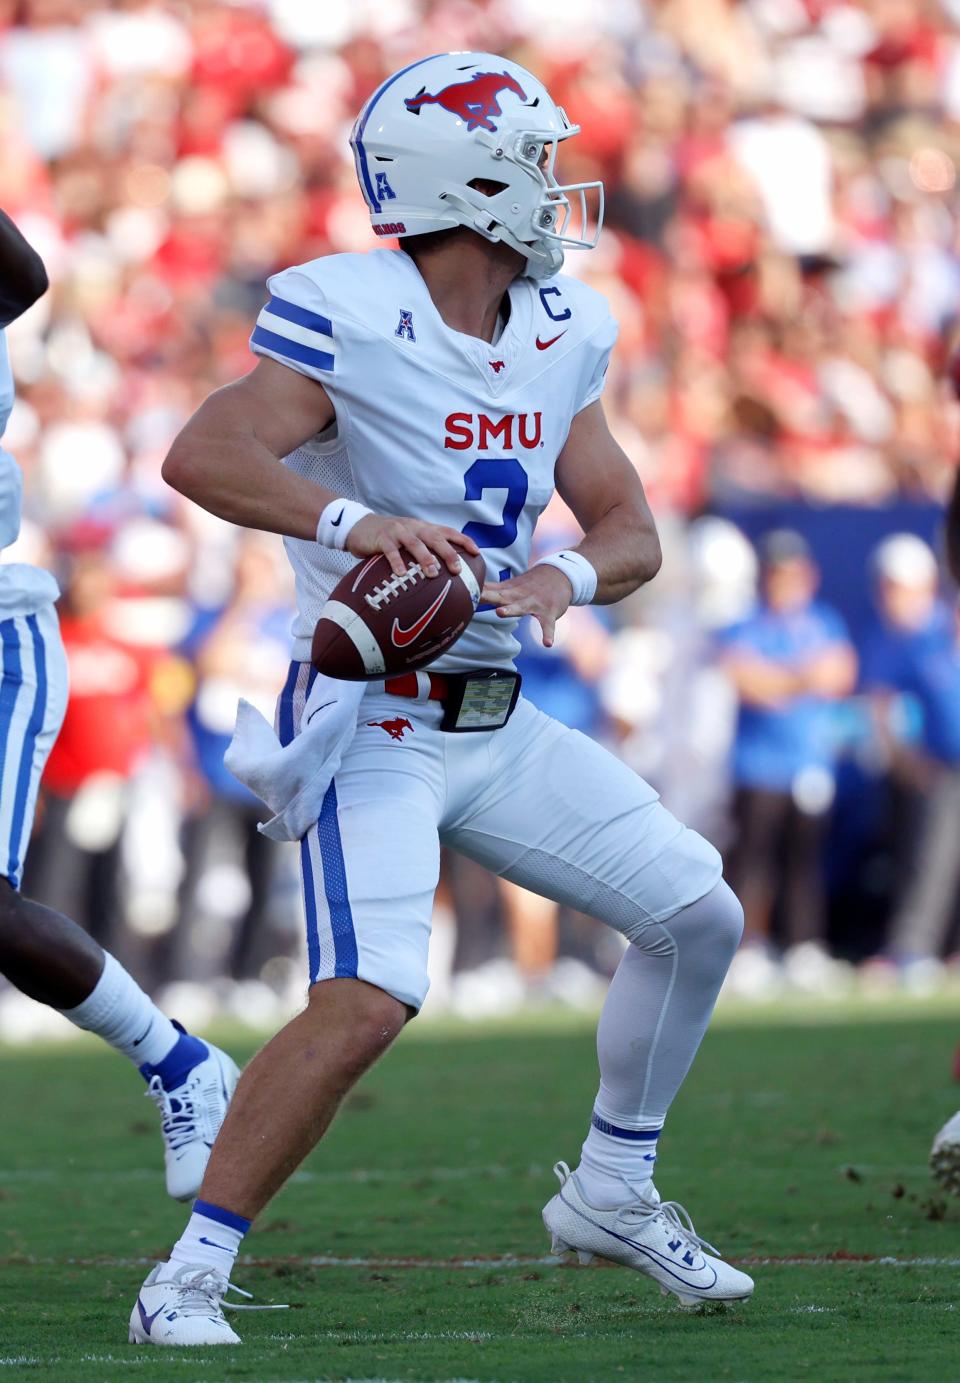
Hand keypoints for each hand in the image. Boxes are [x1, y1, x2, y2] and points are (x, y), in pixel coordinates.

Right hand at [348, 514, 479, 577]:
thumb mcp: (409, 540)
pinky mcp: (382, 538)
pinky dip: (396, 562)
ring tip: (432, 573)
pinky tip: (401, 574)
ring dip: (425, 558)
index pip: (448, 532)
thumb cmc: (389, 539)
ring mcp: (398, 531)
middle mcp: (414, 527)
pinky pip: (391, 550)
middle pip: (435, 538)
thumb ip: (424, 552)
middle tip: (457, 569)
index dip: (463, 541)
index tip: (477, 553)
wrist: (359, 526)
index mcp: (423, 528)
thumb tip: (443, 575)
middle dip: (448, 553)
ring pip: (415, 543)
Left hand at [481, 565, 571, 647]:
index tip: (460, 590)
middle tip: (475, 597)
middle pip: (502, 597)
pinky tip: (547, 644)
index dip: (476, 591)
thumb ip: (493, 590)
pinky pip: (548, 625)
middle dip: (489, 597)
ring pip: (522, 607)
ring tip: (500, 613)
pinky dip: (548, 633)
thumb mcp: (512, 585)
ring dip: (511, 609)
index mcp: (510, 591)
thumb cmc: (532, 583)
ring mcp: (535, 604)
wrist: (561, 575)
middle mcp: (520, 596)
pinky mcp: (549, 612)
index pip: (490, 591)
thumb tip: (472, 590)